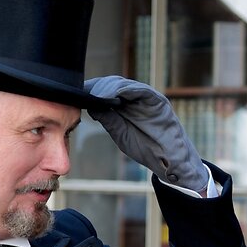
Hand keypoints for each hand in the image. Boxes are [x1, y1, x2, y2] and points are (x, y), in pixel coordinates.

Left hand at [83, 76, 206, 190]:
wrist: (168, 162)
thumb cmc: (146, 148)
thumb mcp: (120, 132)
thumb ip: (108, 118)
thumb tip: (90, 106)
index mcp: (127, 104)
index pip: (107, 90)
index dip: (92, 90)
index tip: (77, 93)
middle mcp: (136, 98)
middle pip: (113, 84)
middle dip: (97, 87)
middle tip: (83, 93)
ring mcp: (147, 97)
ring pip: (124, 84)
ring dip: (107, 88)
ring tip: (94, 95)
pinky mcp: (157, 100)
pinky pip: (140, 90)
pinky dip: (124, 90)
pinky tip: (110, 96)